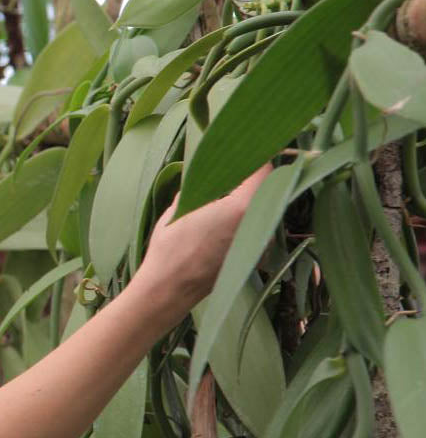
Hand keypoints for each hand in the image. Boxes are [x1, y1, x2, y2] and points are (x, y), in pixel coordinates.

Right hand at [137, 161, 274, 306]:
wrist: (169, 290)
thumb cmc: (171, 246)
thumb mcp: (181, 206)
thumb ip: (202, 184)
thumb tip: (208, 170)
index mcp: (243, 208)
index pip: (265, 170)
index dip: (258, 156)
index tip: (248, 146)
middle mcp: (259, 225)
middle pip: (267, 189)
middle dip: (253, 177)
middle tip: (235, 166)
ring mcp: (259, 243)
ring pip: (262, 209)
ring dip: (249, 198)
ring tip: (225, 193)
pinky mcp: (253, 256)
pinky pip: (255, 227)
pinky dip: (244, 218)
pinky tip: (222, 219)